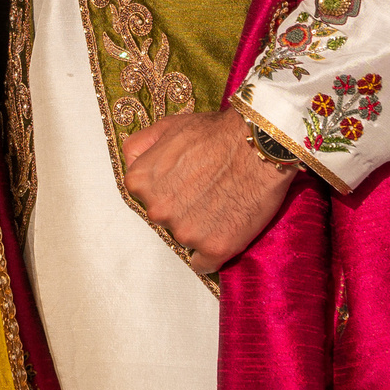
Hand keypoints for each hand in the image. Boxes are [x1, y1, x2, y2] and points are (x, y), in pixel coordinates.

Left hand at [121, 108, 297, 274]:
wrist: (259, 145)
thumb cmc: (216, 132)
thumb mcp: (168, 126)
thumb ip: (140, 146)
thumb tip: (129, 162)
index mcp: (140, 182)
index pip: (145, 196)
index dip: (167, 188)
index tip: (184, 182)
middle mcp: (157, 210)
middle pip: (164, 219)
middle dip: (181, 208)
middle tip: (206, 191)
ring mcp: (185, 232)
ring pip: (185, 238)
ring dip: (199, 228)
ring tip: (221, 204)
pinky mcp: (214, 248)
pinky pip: (203, 264)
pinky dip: (211, 254)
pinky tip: (222, 233)